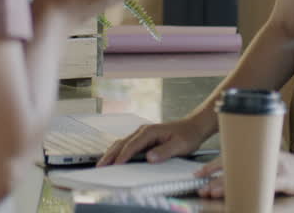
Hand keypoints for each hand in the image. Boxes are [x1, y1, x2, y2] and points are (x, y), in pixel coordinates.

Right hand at [97, 115, 213, 166]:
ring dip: (112, 153)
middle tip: (101, 165)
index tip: (116, 165)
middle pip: (123, 143)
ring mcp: (142, 134)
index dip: (124, 155)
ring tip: (102, 163)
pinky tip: (113, 159)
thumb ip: (164, 152)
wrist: (193, 127)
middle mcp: (143, 131)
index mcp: (150, 131)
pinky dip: (118, 152)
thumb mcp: (179, 145)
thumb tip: (149, 158)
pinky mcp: (143, 139)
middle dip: (111, 155)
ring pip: (122, 143)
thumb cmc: (187, 135)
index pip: (133, 145)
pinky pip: (127, 145)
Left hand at [195, 151, 293, 197]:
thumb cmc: (292, 167)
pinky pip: (264, 186)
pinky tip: (242, 199)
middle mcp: (263, 158)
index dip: (213, 164)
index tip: (199, 172)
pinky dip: (252, 193)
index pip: (232, 156)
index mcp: (257, 153)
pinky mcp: (283, 179)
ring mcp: (273, 168)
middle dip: (215, 178)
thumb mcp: (271, 160)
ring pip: (244, 176)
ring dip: (227, 185)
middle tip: (202, 187)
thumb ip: (254, 164)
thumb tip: (230, 173)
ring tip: (212, 192)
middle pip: (234, 167)